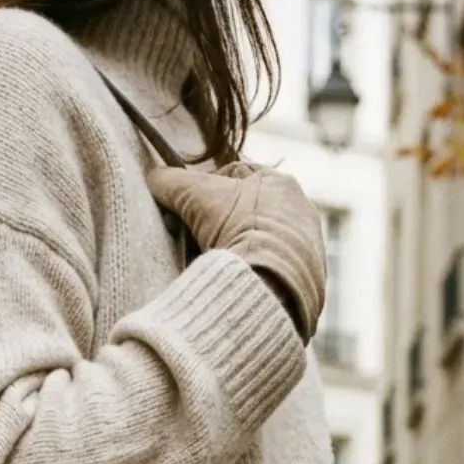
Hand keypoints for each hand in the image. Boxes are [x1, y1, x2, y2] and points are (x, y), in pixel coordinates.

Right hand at [147, 160, 326, 344]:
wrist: (271, 285)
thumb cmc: (237, 231)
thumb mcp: (195, 197)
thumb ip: (172, 182)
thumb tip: (154, 178)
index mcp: (281, 183)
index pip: (235, 177)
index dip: (205, 191)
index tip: (188, 211)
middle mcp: (301, 212)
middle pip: (249, 213)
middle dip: (222, 225)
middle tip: (198, 242)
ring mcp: (309, 249)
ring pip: (263, 244)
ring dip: (241, 252)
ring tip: (219, 268)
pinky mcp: (309, 284)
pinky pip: (276, 274)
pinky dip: (258, 277)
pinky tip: (240, 286)